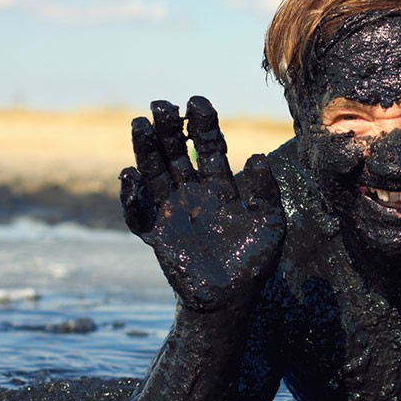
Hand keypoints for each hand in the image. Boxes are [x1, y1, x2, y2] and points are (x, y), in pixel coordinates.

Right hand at [119, 96, 284, 310]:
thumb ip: (266, 192)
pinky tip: (130, 176)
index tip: (196, 100)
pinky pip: (139, 213)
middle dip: (170, 128)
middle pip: (177, 153)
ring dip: (146, 149)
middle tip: (161, 104)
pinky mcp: (157, 235)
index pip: (209, 147)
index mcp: (220, 186)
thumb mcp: (270, 225)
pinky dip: (132, 196)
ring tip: (139, 124)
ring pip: (155, 173)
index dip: (203, 124)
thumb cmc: (253, 263)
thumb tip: (256, 156)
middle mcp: (193, 193)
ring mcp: (173, 212)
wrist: (230, 299)